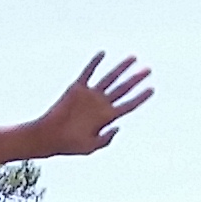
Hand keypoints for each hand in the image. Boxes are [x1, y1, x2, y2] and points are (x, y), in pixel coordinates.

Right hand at [34, 53, 152, 153]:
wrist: (48, 136)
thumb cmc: (68, 145)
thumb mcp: (90, 148)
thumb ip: (105, 139)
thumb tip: (118, 126)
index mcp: (106, 117)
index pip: (129, 105)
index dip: (141, 97)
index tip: (152, 89)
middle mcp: (100, 104)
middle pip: (123, 89)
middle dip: (136, 79)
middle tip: (148, 70)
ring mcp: (90, 95)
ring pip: (110, 78)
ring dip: (121, 68)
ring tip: (134, 58)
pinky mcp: (77, 89)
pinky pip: (88, 72)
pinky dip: (95, 63)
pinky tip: (102, 53)